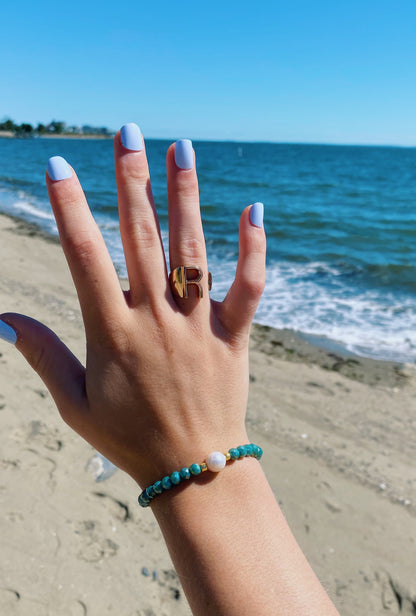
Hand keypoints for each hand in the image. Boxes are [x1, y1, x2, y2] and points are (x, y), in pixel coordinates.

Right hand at [1, 125, 265, 487]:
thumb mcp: (74, 403)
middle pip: (141, 239)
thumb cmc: (128, 439)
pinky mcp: (233, 337)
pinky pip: (247, 289)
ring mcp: (198, 327)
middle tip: (128, 132)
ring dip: (186, 197)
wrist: (192, 470)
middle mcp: (156, 321)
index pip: (84, 258)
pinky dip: (253, 251)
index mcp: (112, 334)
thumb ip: (42, 355)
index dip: (68, 209)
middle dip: (132, 181)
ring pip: (192, 251)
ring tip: (181, 149)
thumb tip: (1, 319)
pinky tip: (255, 211)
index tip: (57, 168)